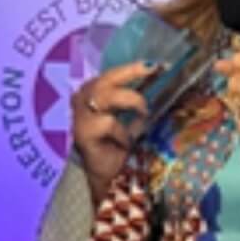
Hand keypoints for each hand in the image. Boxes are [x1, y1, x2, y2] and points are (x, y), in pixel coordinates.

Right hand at [70, 58, 153, 196]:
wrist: (109, 175)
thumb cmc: (119, 144)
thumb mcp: (129, 117)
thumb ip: (135, 100)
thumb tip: (159, 80)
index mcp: (93, 94)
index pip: (111, 75)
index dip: (133, 68)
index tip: (156, 65)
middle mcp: (81, 101)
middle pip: (105, 79)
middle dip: (130, 72)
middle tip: (153, 70)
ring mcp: (79, 116)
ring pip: (106, 96)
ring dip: (131, 102)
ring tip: (143, 113)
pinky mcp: (82, 133)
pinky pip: (108, 123)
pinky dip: (123, 132)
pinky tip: (125, 142)